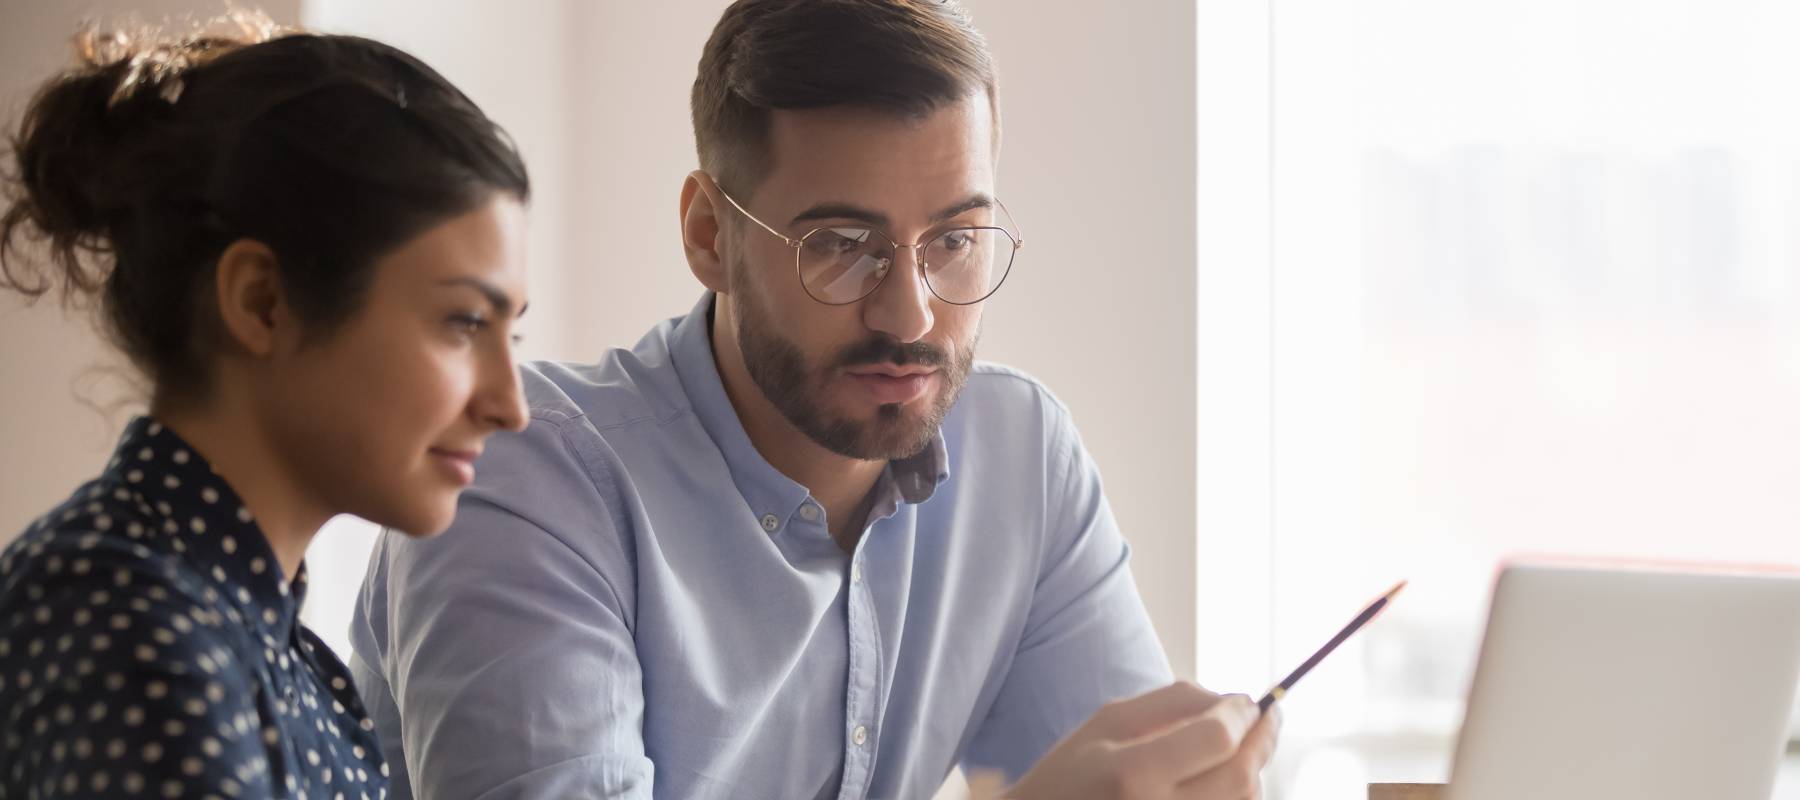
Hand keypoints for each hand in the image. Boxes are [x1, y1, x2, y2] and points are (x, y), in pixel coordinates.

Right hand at [1004, 681, 1280, 799]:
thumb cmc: (1074, 772)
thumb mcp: (1109, 721)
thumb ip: (1172, 702)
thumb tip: (1234, 702)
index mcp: (1132, 775)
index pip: (1217, 740)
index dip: (1244, 716)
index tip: (1250, 702)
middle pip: (1242, 777)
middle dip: (1263, 740)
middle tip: (1269, 717)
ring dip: (1253, 769)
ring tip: (1241, 747)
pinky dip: (1238, 794)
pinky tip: (1225, 777)